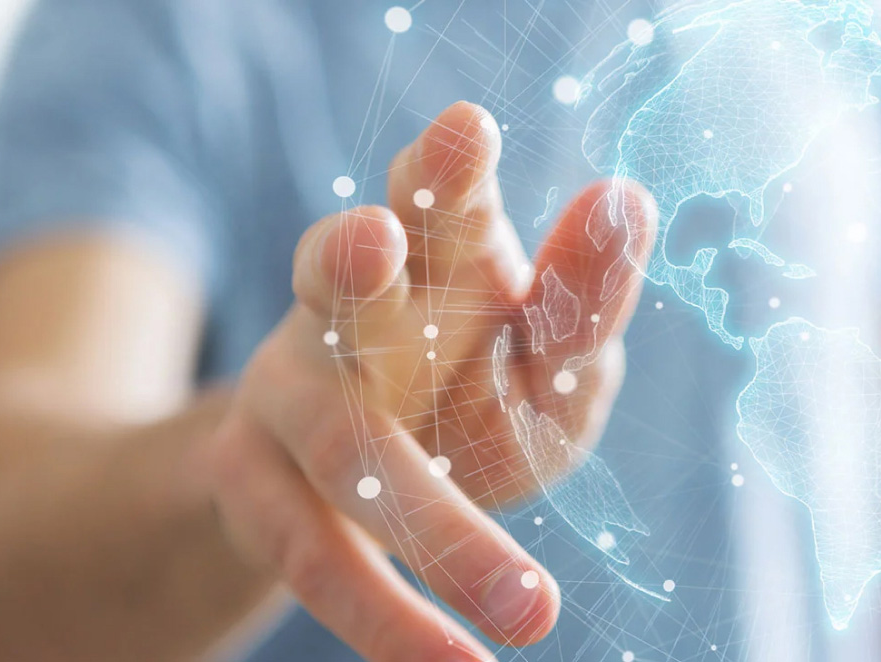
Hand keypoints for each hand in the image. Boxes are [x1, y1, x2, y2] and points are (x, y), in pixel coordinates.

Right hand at [204, 102, 656, 661]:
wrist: (357, 476)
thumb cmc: (470, 391)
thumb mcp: (544, 354)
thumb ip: (583, 296)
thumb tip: (627, 202)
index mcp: (426, 254)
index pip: (429, 196)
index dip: (441, 166)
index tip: (468, 132)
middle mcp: (341, 306)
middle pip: (337, 274)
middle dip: (353, 258)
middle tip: (380, 239)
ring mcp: (286, 393)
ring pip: (339, 442)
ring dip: (419, 509)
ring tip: (527, 600)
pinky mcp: (253, 485)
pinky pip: (321, 554)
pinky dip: (392, 616)